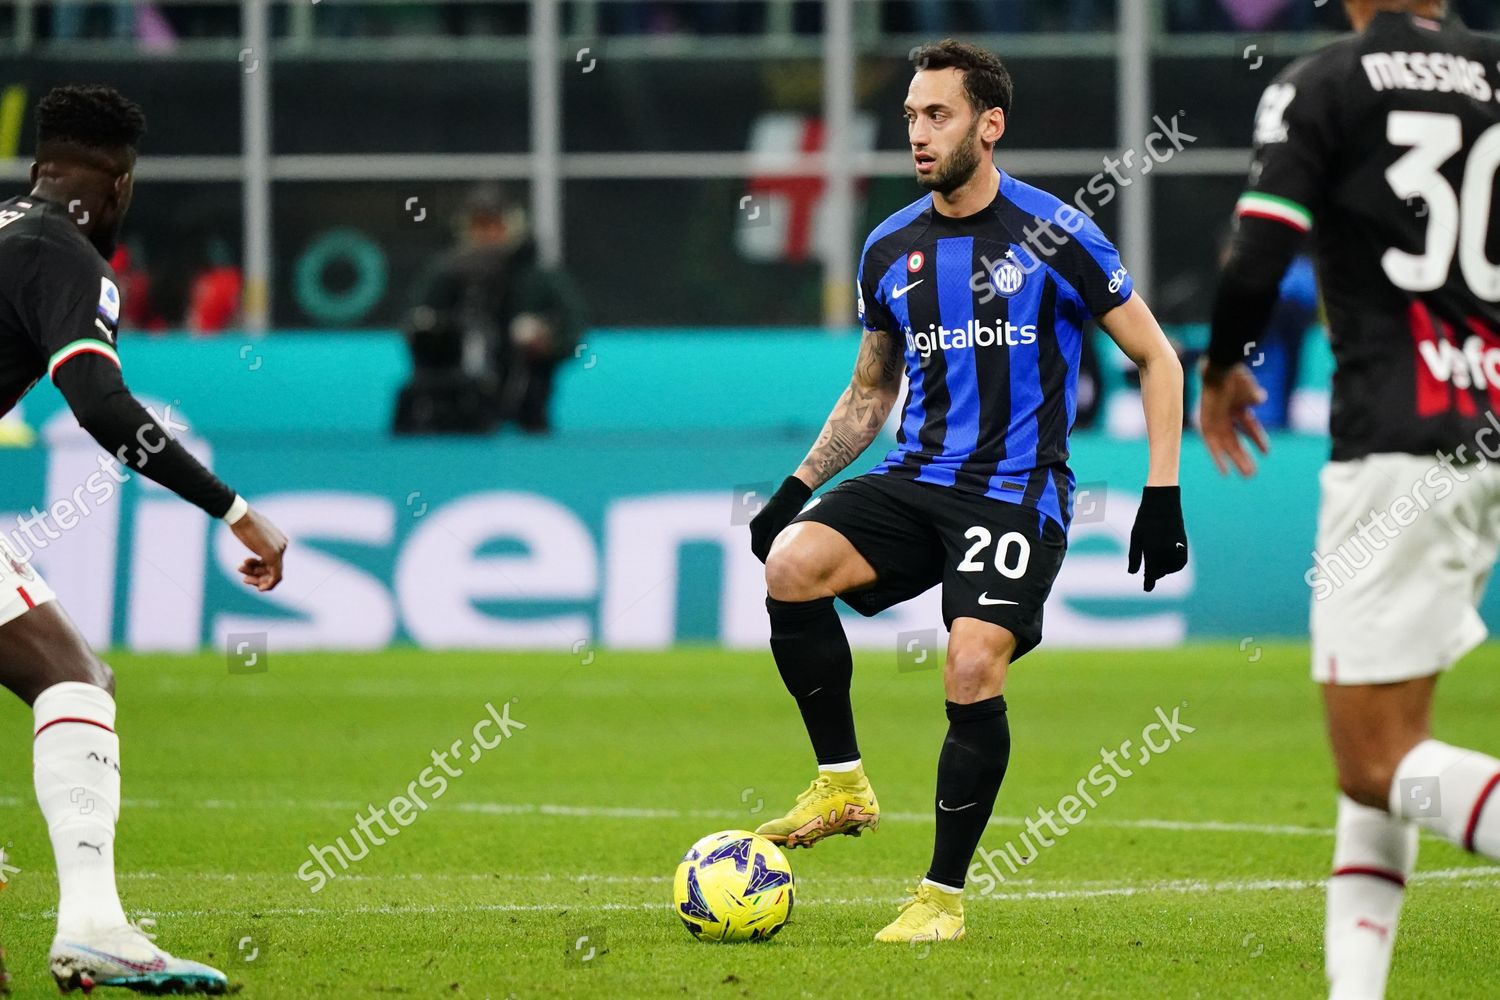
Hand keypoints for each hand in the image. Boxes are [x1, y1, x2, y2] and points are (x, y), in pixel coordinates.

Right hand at [230, 506, 286, 591]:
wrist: (240, 516)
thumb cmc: (243, 523)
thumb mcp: (253, 534)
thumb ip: (259, 543)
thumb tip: (257, 549)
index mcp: (280, 541)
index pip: (273, 562)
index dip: (259, 570)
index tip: (244, 572)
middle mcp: (282, 546)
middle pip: (273, 569)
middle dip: (257, 576)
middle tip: (243, 579)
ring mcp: (279, 551)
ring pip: (273, 574)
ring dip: (257, 579)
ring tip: (242, 575)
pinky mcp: (273, 555)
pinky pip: (276, 576)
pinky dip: (268, 584)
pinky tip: (257, 586)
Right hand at [749, 476, 812, 562]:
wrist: (791, 493)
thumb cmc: (788, 508)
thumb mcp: (782, 525)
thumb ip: (773, 539)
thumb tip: (769, 554)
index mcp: (756, 527)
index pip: (756, 550)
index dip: (765, 560)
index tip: (775, 568)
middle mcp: (755, 526)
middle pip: (758, 548)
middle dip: (767, 557)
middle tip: (779, 566)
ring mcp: (760, 524)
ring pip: (763, 543)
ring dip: (770, 551)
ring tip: (782, 559)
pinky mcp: (767, 523)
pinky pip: (767, 538)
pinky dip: (772, 545)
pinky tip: (783, 548)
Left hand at [1128, 486, 1186, 592]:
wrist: (1163, 504)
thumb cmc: (1145, 520)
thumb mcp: (1135, 537)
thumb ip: (1134, 556)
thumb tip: (1132, 573)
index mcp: (1152, 550)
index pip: (1151, 573)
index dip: (1148, 582)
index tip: (1147, 589)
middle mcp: (1166, 552)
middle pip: (1160, 572)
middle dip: (1154, 574)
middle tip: (1147, 573)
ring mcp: (1177, 549)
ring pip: (1171, 569)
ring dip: (1164, 570)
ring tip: (1156, 563)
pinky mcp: (1184, 546)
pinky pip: (1181, 563)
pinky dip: (1175, 565)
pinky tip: (1167, 562)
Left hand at [1199, 361, 1269, 476]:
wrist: (1220, 367)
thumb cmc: (1235, 375)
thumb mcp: (1248, 390)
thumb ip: (1254, 397)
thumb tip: (1261, 400)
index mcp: (1238, 407)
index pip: (1249, 427)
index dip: (1257, 439)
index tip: (1266, 452)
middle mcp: (1226, 415)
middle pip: (1236, 440)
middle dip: (1244, 456)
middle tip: (1252, 473)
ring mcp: (1216, 418)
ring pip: (1227, 444)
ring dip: (1236, 460)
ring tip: (1248, 475)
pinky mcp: (1206, 421)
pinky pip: (1211, 443)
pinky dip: (1217, 457)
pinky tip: (1224, 471)